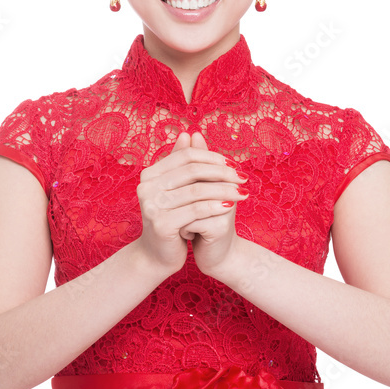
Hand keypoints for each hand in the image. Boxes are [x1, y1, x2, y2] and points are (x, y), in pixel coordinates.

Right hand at [133, 130, 247, 277]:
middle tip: (243, 178)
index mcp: (150, 174)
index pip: (186, 156)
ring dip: (225, 190)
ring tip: (243, 193)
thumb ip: (183, 163)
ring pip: (197, 190)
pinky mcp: (161, 224)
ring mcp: (151, 205)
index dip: (213, 158)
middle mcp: (146, 186)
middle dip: (222, 173)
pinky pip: (196, 210)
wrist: (158, 255)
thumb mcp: (178, 189)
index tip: (234, 165)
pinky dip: (216, 206)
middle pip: (192, 171)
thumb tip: (191, 133)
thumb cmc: (172, 220)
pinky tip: (230, 206)